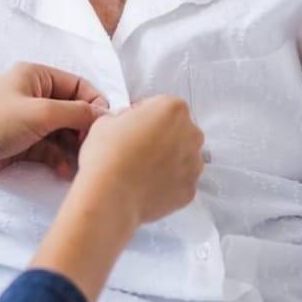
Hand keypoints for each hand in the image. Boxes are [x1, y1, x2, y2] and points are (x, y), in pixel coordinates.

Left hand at [0, 62, 108, 184]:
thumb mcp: (41, 113)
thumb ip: (76, 112)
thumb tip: (105, 114)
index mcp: (36, 75)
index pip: (77, 85)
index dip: (94, 104)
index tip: (106, 127)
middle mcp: (33, 93)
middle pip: (71, 110)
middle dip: (83, 130)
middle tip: (92, 149)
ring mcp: (27, 119)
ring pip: (62, 132)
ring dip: (72, 148)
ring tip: (79, 165)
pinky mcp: (22, 142)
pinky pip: (49, 147)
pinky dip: (58, 158)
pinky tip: (64, 171)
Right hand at [76, 95, 203, 225]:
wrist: (110, 196)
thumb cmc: (108, 153)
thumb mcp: (107, 119)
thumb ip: (126, 117)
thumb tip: (130, 125)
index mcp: (173, 108)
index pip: (160, 105)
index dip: (143, 114)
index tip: (132, 126)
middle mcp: (191, 134)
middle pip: (178, 129)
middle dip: (162, 135)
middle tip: (138, 147)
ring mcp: (194, 164)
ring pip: (183, 156)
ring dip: (168, 158)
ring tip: (142, 169)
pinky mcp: (190, 190)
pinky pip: (180, 180)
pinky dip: (168, 182)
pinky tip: (147, 185)